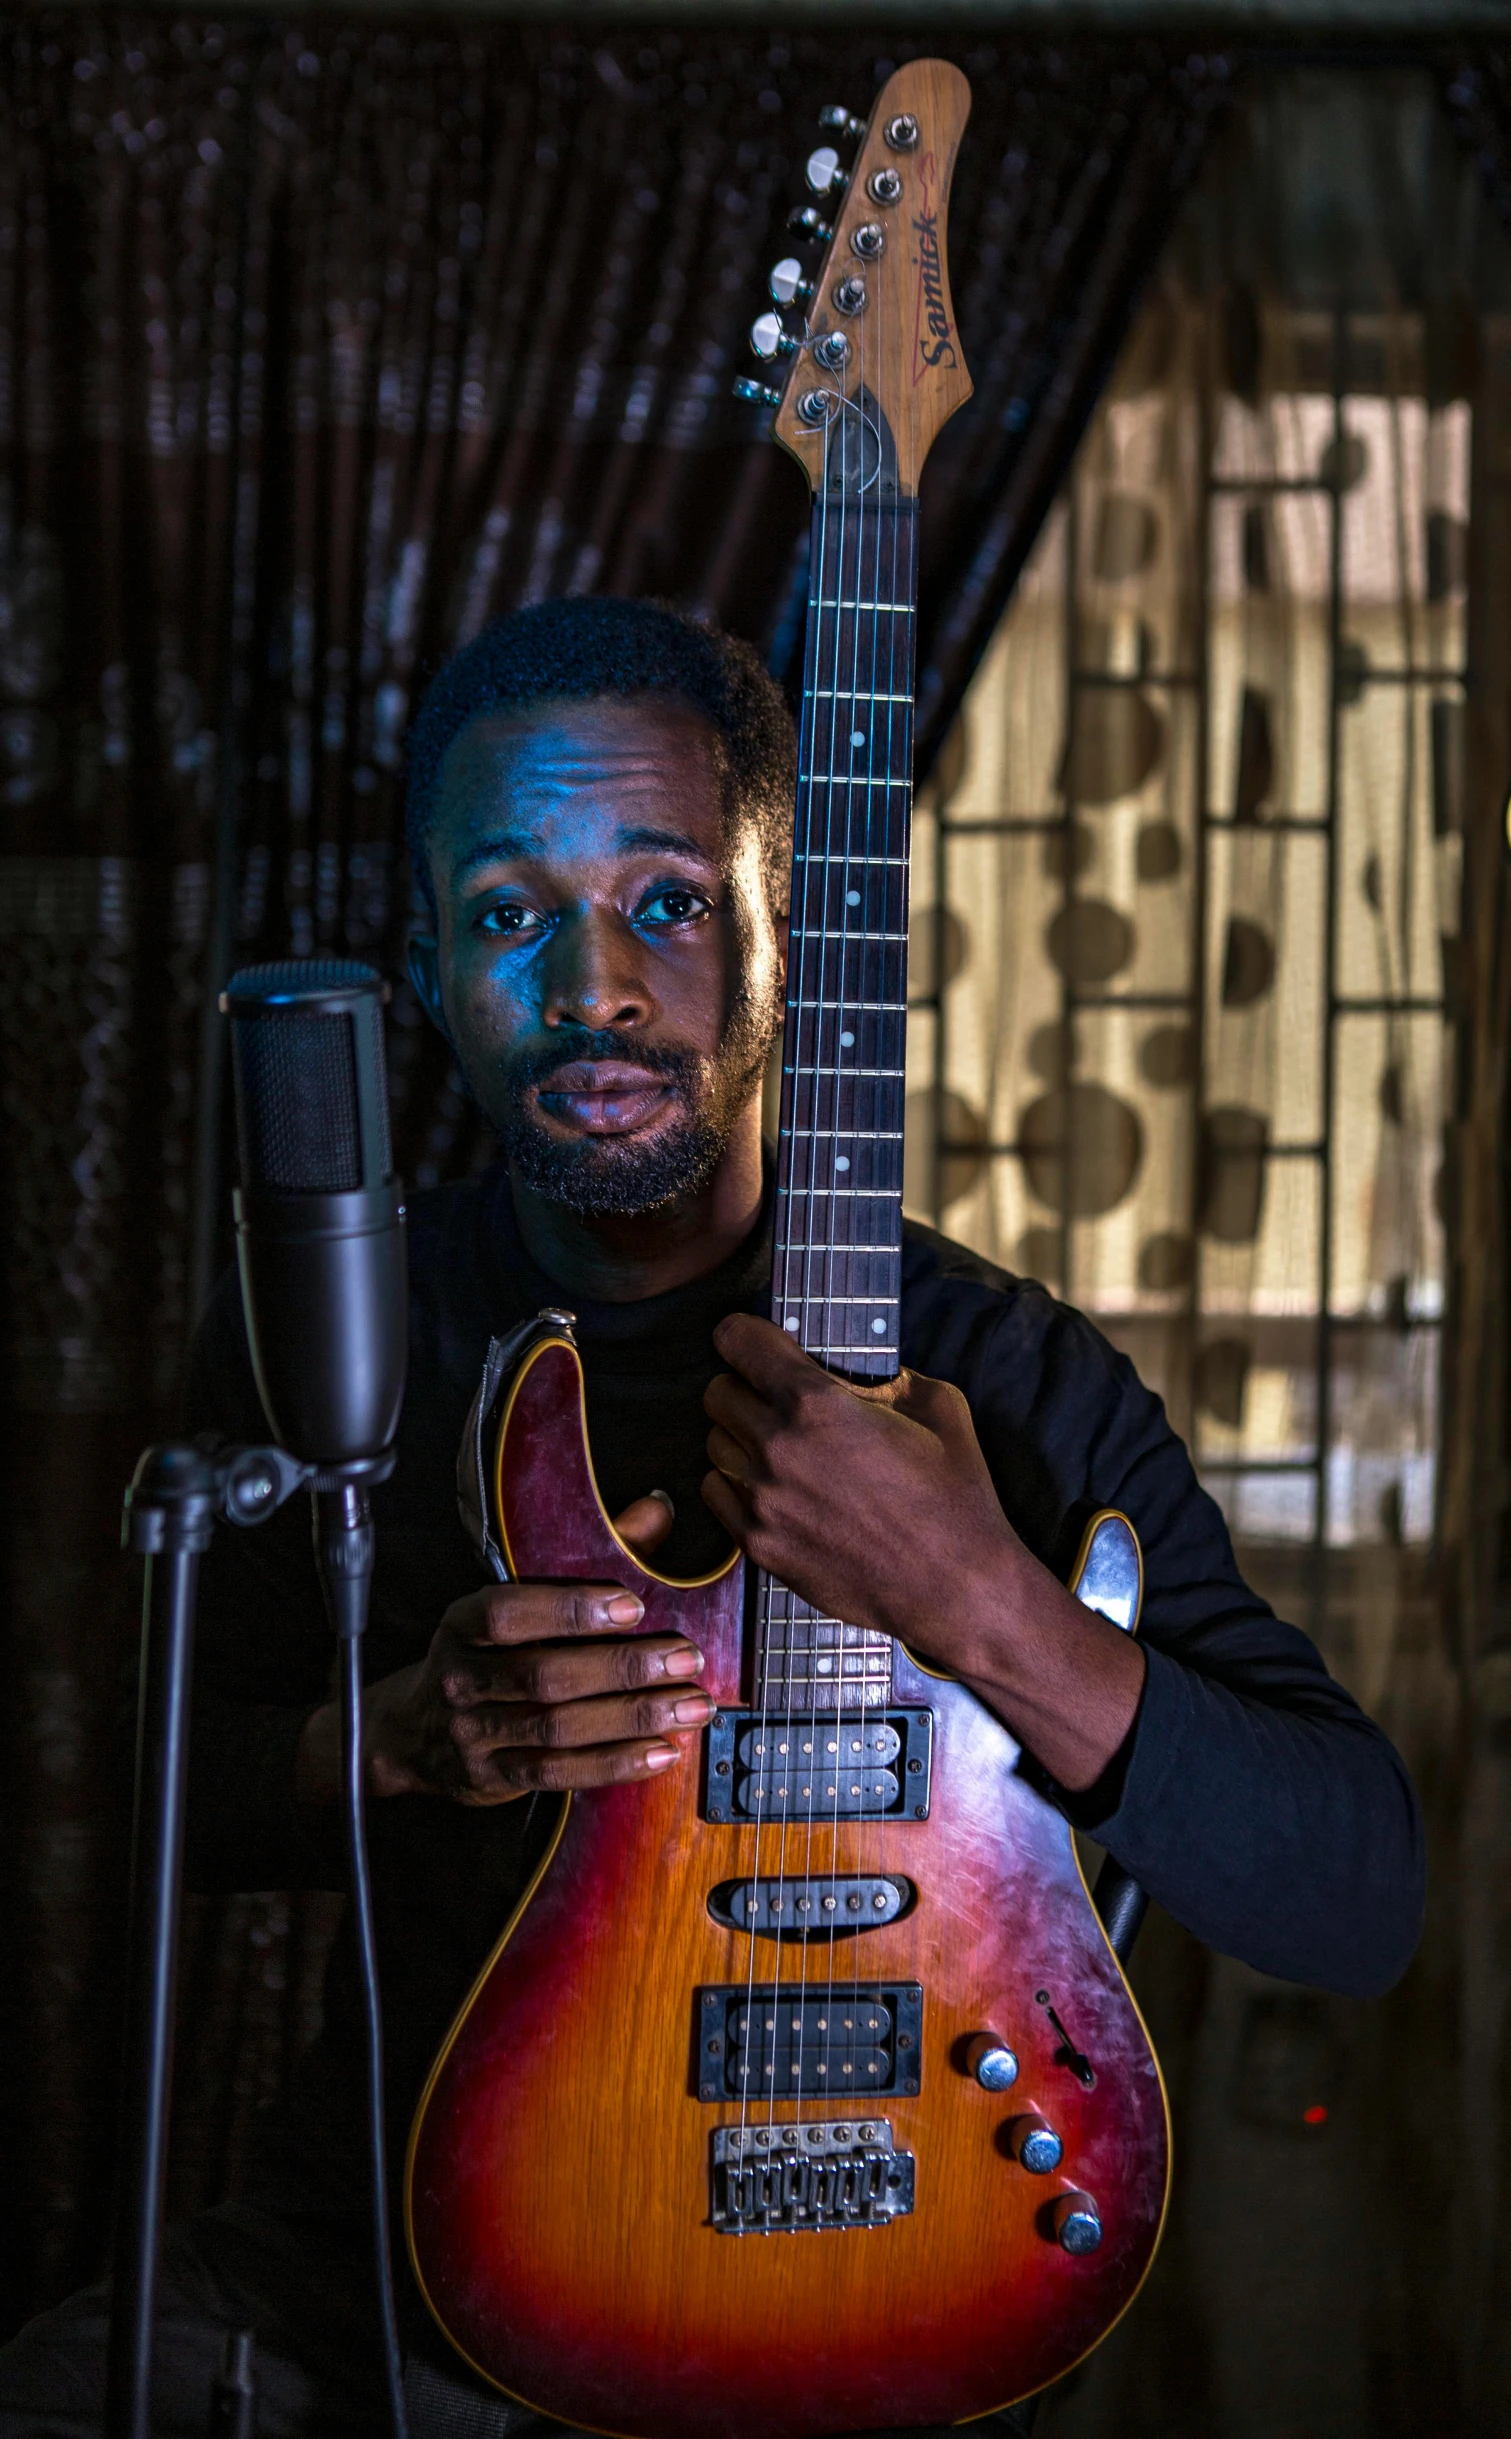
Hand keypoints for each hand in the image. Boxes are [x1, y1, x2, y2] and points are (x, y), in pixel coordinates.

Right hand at [293, 1493, 713, 1816]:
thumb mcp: (514, 1602)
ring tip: (690, 1705)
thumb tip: (656, 1512)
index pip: (509, 1614)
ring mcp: (473, 1734)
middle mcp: (461, 1679)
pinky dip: (615, 1763)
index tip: (632, 1605)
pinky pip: (558, 1773)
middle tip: (684, 1658)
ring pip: (558, 1729)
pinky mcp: (492, 1778)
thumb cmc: (485, 1654)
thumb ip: (586, 1556)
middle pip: (544, 1676)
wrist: (412, 1733)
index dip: (569, 1610)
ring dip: (633, 1718)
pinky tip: (662, 1750)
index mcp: (463, 1624)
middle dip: (623, 1667)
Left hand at [701, 1315, 1144, 1792]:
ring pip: (713, 1443)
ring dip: (739, 1437)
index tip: (753, 1341)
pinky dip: (735, 1484)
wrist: (954, 1586)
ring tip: (779, 1447)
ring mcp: (763, 1500)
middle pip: (717, 1392)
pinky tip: (773, 1487)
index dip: (743, 1335)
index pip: (737, 1341)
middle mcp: (778, 1447)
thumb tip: (858, 1370)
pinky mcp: (759, 1544)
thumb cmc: (953, 1495)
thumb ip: (885, 1374)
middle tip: (776, 1398)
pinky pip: (717, 1494)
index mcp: (817, 1403)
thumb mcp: (937, 1405)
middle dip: (744, 1386)